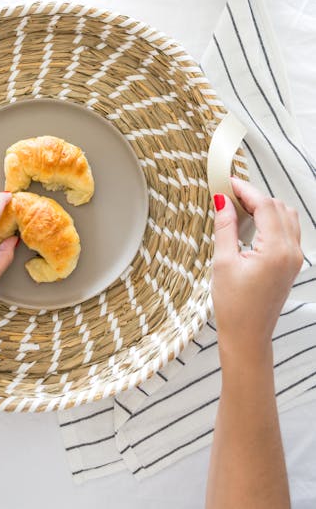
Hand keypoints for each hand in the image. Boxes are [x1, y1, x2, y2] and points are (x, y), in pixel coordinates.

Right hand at [212, 178, 302, 364]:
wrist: (247, 335)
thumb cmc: (234, 305)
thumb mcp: (223, 262)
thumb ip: (225, 227)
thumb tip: (223, 200)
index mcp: (275, 250)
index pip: (265, 205)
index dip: (246, 190)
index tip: (227, 182)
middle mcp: (291, 252)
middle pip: (278, 207)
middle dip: (254, 197)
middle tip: (229, 196)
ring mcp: (294, 258)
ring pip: (286, 216)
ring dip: (265, 207)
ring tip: (239, 209)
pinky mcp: (291, 263)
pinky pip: (287, 230)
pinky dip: (271, 220)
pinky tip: (251, 225)